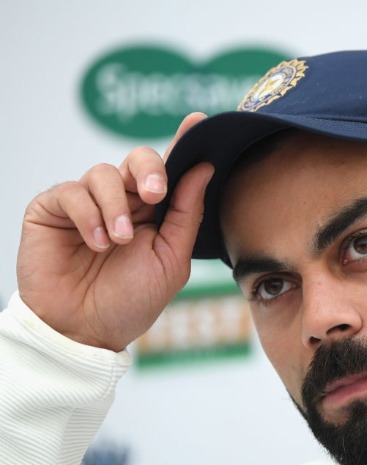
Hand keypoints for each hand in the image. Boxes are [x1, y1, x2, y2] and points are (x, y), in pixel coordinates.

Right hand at [17, 113, 213, 351]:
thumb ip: (186, 213)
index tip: (199, 121)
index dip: (183, 144)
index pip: (170, 171)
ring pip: (102, 173)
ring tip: (119, 241)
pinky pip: (71, 192)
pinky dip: (87, 215)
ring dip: (115, 207)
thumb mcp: (171, 260)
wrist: (85, 332)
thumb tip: (204, 168)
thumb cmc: (131, 300)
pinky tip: (96, 243)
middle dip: (149, 170)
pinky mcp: (53, 210)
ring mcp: (86, 204)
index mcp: (155, 212)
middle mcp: (122, 201)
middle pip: (137, 159)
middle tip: (155, 195)